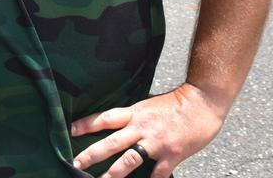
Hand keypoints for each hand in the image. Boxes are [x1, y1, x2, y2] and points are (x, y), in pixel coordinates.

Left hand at [71, 83, 227, 177]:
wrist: (202, 103)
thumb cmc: (175, 104)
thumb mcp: (147, 105)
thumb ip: (132, 117)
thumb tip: (115, 125)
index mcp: (134, 113)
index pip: (105, 118)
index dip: (86, 124)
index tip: (70, 130)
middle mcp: (141, 127)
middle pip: (112, 142)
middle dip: (91, 154)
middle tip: (75, 164)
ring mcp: (156, 142)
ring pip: (129, 161)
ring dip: (113, 174)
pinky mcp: (172, 155)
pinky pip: (157, 173)